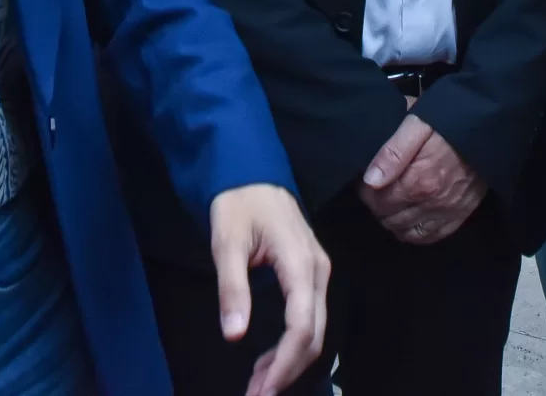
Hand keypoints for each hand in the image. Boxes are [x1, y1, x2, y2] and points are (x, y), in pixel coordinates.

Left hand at [207, 184, 330, 395]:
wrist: (253, 173)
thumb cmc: (239, 203)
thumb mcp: (227, 243)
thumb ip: (232, 290)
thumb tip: (234, 335)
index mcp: (300, 263)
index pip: (301, 326)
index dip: (284, 363)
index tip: (262, 389)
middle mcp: (318, 271)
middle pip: (314, 335)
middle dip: (287, 371)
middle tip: (256, 395)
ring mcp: (318, 273)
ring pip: (314, 330)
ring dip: (289, 362)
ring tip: (259, 385)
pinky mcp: (311, 275)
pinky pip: (308, 318)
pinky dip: (291, 345)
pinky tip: (268, 361)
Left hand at [358, 113, 486, 245]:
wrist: (488, 125)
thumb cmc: (449, 120)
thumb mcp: (417, 124)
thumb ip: (392, 152)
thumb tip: (369, 181)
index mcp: (419, 181)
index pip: (379, 202)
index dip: (366, 194)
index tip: (365, 183)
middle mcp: (433, 203)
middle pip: (391, 219)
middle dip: (378, 208)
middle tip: (376, 193)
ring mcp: (449, 211)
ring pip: (409, 233)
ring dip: (394, 222)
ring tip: (391, 206)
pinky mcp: (462, 214)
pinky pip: (432, 236)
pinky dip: (416, 234)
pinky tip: (409, 222)